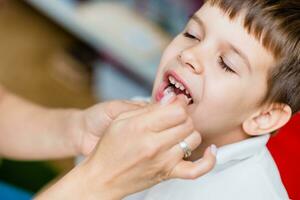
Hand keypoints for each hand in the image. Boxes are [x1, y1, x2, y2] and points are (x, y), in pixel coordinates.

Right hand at [79, 96, 216, 198]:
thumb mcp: (121, 120)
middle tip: (174, 117)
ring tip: (179, 131)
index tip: (176, 103)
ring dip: (189, 131)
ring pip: (193, 139)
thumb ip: (148, 108)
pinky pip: (197, 170)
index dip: (179, 103)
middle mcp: (155, 144)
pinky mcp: (168, 174)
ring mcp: (164, 161)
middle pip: (187, 122)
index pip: (176, 109)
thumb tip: (171, 98)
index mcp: (141, 127)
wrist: (102, 178)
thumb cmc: (109, 148)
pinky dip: (209, 160)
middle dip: (183, 116)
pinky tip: (210, 150)